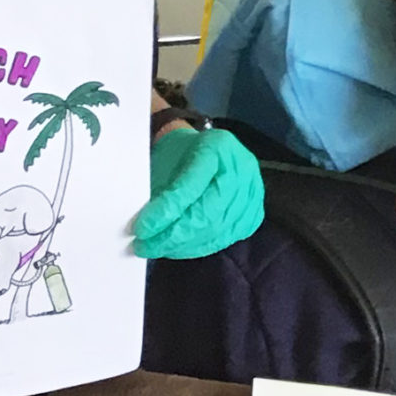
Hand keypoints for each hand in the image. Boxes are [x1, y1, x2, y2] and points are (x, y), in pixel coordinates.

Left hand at [131, 125, 265, 259]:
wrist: (207, 152)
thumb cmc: (181, 154)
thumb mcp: (165, 161)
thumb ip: (159, 192)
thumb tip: (146, 227)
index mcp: (217, 146)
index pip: (190, 187)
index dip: (165, 212)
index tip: (141, 229)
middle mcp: (242, 168)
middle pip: (208, 213)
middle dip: (173, 236)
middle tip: (145, 246)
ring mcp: (253, 192)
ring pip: (216, 230)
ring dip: (183, 246)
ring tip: (158, 248)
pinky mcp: (254, 213)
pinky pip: (226, 238)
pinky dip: (200, 247)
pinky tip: (180, 248)